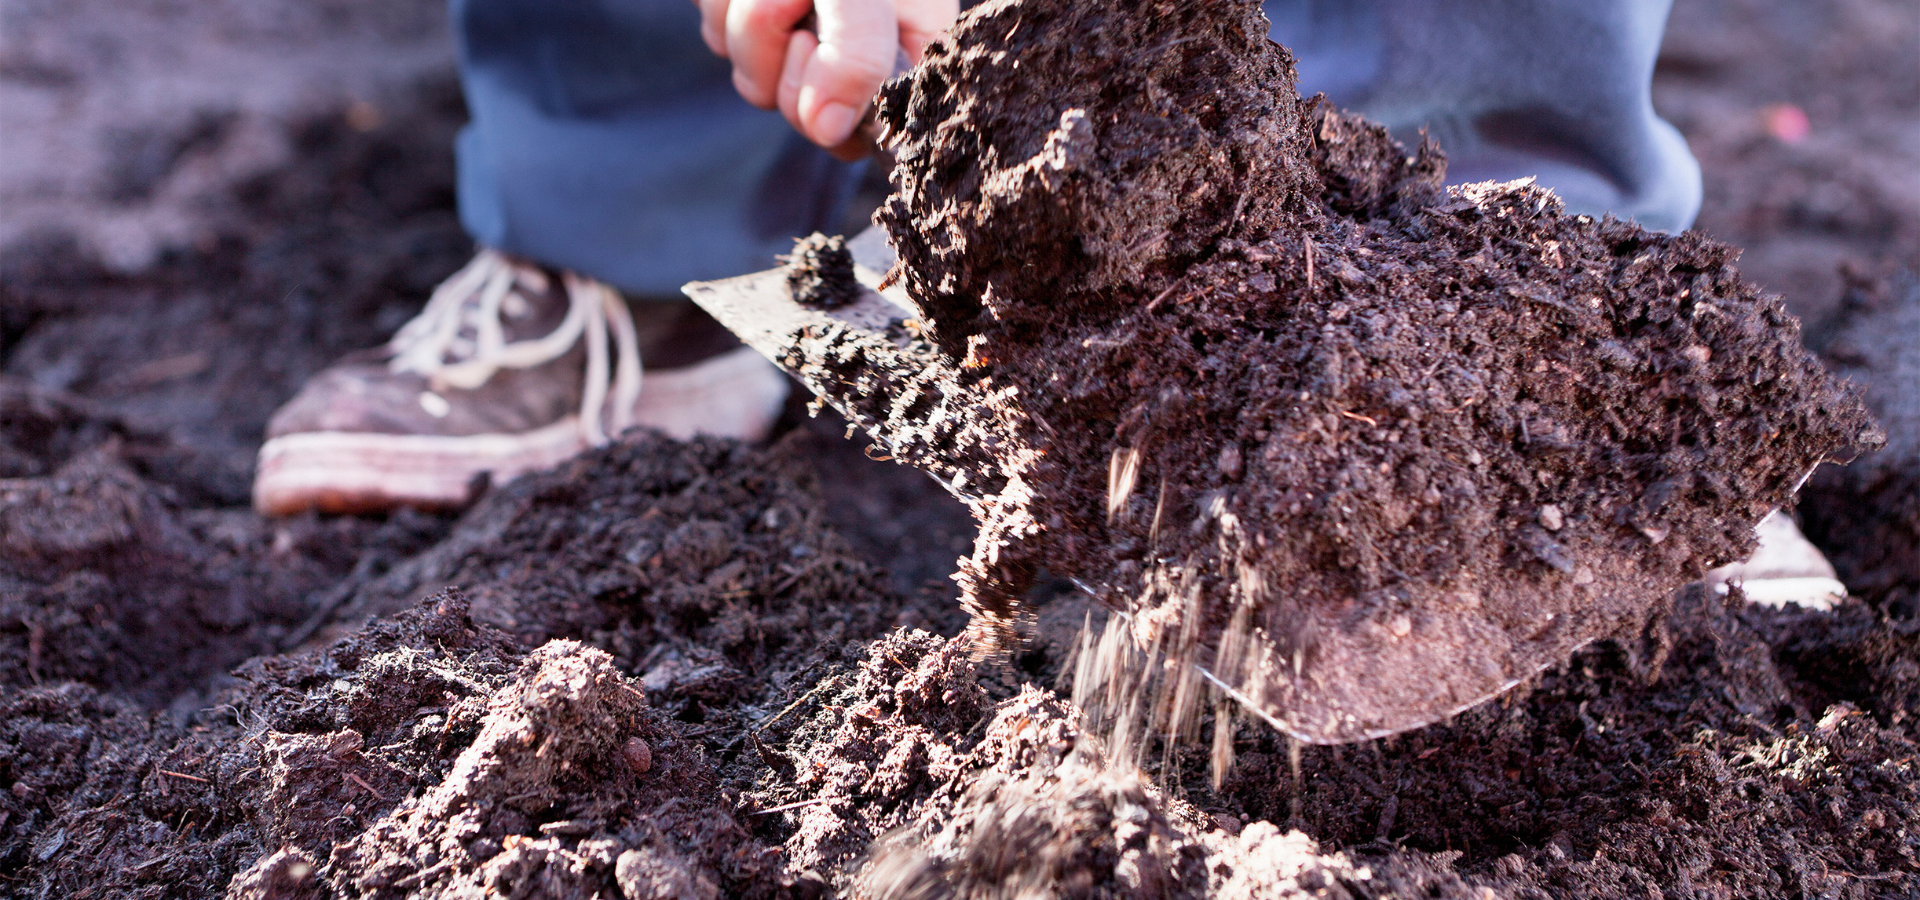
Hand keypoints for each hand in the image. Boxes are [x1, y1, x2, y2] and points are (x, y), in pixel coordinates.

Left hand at [699, 0, 955, 159]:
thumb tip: (827, 131)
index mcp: (908, 45)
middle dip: (787, 61)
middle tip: (798, 17)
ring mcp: (798, 42)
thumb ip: (857, 55)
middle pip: (810, 117)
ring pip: (758, 84)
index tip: (823, 61)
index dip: (845, 108)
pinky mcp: (748, 28)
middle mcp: (858, 54)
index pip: (880, 127)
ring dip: (747, 29)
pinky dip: (721, 7)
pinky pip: (721, 41)